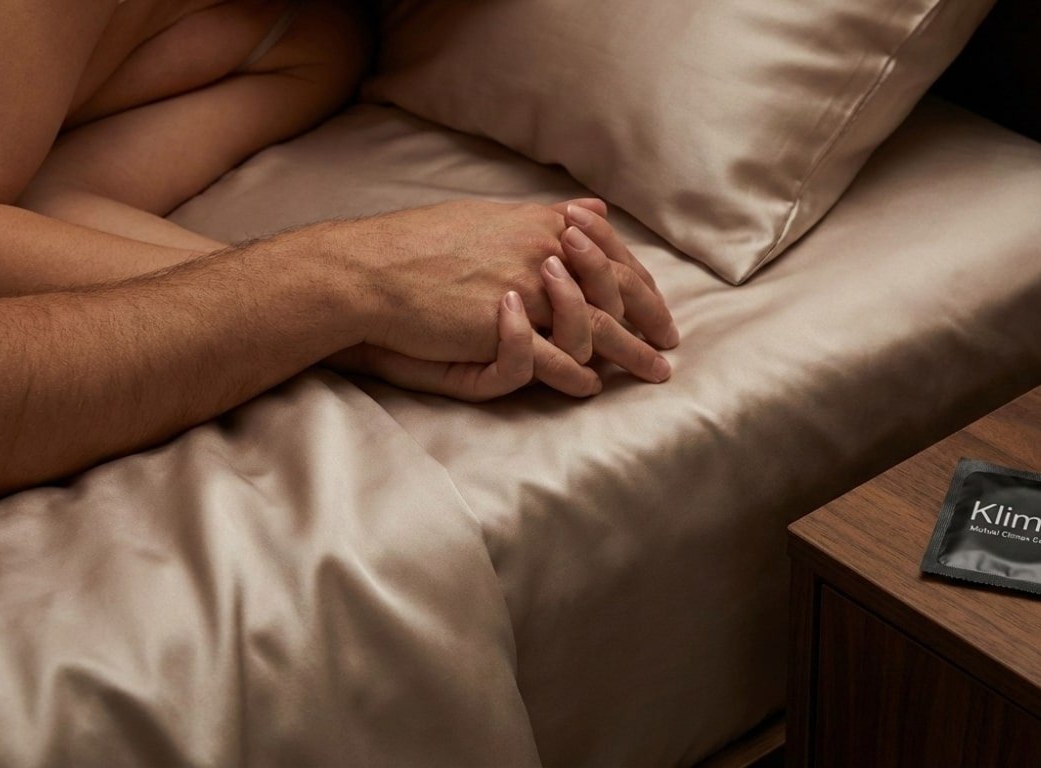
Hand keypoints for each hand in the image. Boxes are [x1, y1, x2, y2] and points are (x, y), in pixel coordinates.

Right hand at [327, 198, 670, 382]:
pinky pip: (555, 357)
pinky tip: (592, 386)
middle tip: (670, 341)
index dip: (640, 282)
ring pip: (596, 327)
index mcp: (543, 225)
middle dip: (650, 318)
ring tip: (652, 371)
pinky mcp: (503, 327)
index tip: (656, 304)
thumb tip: (593, 209)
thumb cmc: (419, 245)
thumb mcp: (490, 217)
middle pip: (615, 290)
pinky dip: (578, 375)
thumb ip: (545, 218)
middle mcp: (544, 252)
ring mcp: (526, 289)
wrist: (370, 270)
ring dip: (630, 353)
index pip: (611, 256)